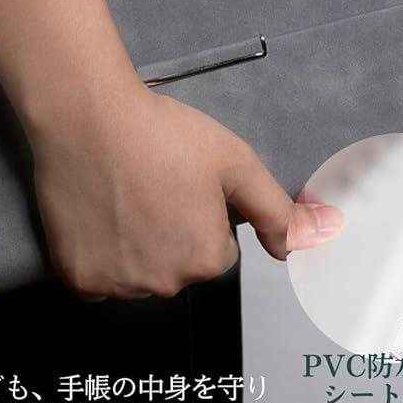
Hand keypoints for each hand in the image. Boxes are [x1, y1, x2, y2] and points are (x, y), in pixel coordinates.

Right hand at [29, 86, 343, 300]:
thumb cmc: (162, 133)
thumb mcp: (235, 162)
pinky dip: (99, 257)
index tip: (180, 184)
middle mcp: (166, 283)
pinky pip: (98, 281)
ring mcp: (119, 285)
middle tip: (149, 186)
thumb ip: (277, 209)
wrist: (88, 117)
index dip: (201, 215)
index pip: (217, 251)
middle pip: (178, 266)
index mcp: (208, 258)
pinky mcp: (79, 279)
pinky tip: (97, 218)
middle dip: (170, 235)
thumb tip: (323, 237)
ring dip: (133, 247)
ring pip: (138, 274)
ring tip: (121, 196)